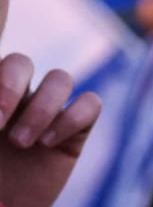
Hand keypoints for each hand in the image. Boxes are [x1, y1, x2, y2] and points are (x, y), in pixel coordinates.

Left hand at [0, 54, 103, 206]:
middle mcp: (12, 100)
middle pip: (21, 62)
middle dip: (9, 85)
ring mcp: (45, 117)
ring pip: (60, 79)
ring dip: (41, 107)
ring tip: (23, 143)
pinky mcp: (74, 136)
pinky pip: (90, 104)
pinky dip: (72, 118)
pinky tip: (49, 144)